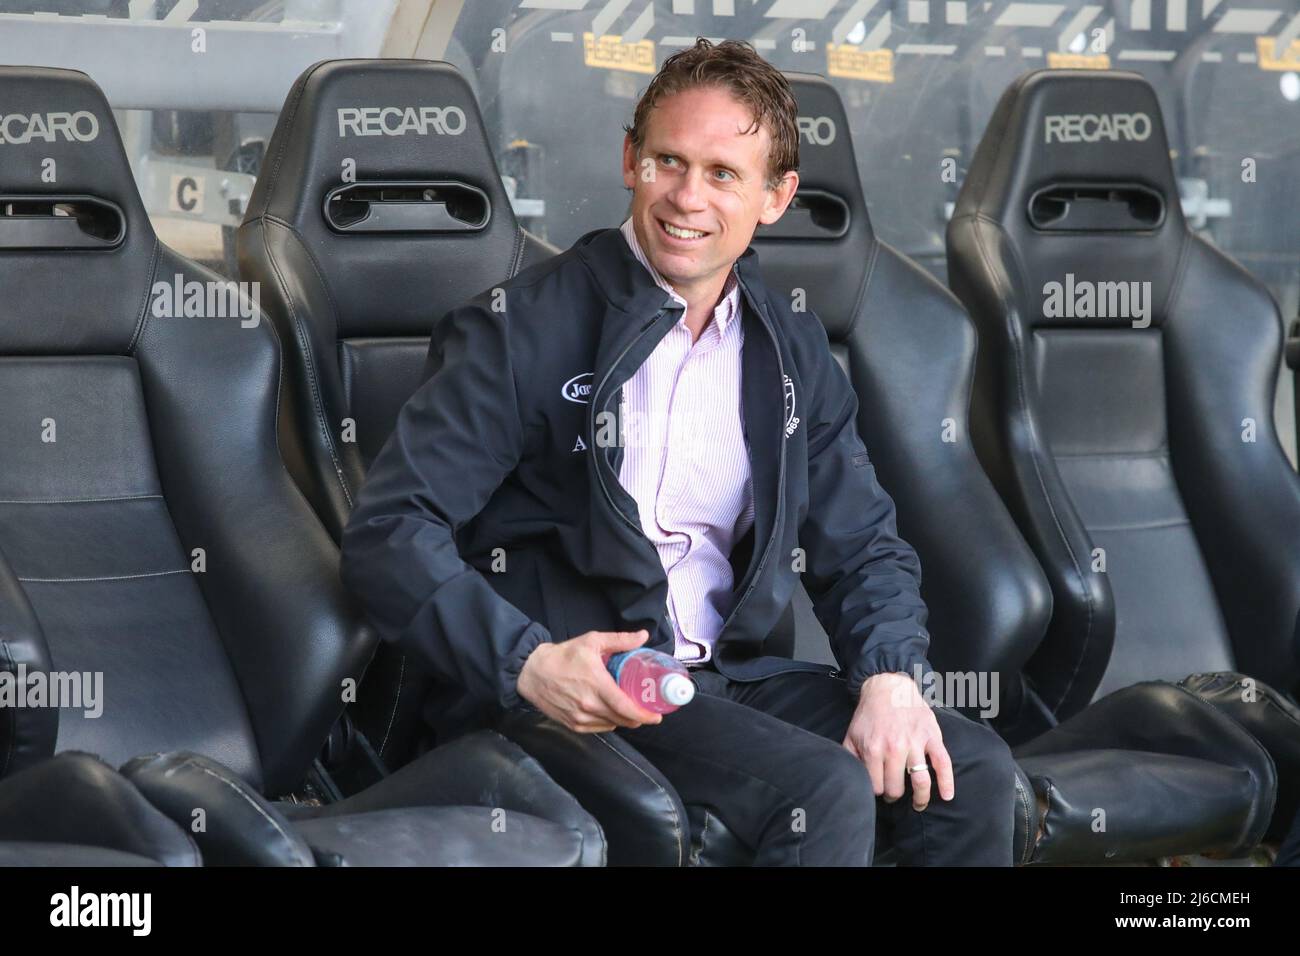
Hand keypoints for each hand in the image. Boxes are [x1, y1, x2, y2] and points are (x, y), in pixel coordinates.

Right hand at [516, 629, 663, 732]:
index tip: (656, 717)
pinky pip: (598, 728)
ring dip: (622, 720)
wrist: (531, 672)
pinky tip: (609, 712)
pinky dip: (607, 722)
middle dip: (638, 718)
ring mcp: (580, 718)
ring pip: (611, 725)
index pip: (626, 707)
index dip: (644, 715)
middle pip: (622, 720)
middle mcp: (589, 705)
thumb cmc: (562, 656)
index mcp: (597, 685)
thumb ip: (620, 640)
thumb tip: (643, 636)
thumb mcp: (592, 641)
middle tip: (646, 711)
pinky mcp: (572, 724)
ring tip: (628, 709)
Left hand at [841, 673, 953, 811]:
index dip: (877, 790)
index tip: (879, 789)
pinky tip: (947, 796)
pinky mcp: (931, 736)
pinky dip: (947, 782)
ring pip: (920, 781)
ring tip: (918, 804)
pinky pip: (943, 763)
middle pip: (896, 788)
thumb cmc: (870, 713)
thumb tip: (853, 778)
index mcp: (873, 749)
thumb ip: (851, 757)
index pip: (876, 786)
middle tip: (894, 793)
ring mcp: (914, 743)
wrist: (889, 685)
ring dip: (920, 798)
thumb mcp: (852, 734)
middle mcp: (894, 748)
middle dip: (894, 794)